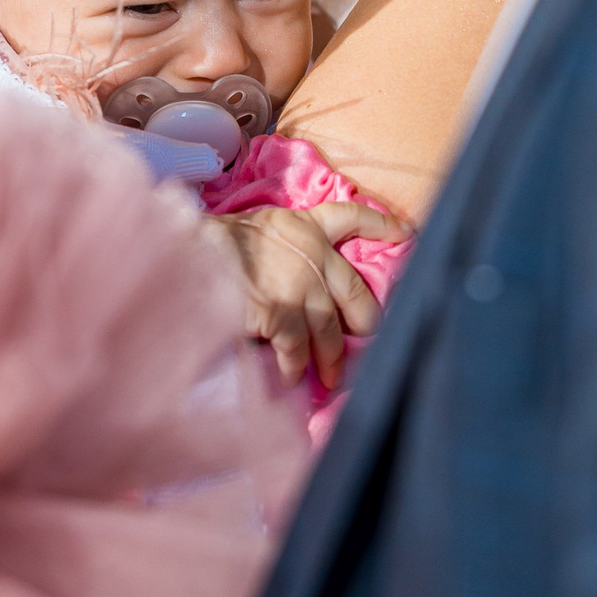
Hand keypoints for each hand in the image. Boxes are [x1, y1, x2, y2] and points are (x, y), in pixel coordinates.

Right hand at [214, 202, 396, 388]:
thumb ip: (283, 246)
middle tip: (368, 338)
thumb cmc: (213, 241)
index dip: (381, 225)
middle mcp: (311, 253)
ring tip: (330, 378)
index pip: (350, 217)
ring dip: (330, 357)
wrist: (189, 254)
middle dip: (364, 320)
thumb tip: (290, 275)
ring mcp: (299, 285)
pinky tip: (290, 380)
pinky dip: (294, 367)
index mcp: (304, 225)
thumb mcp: (255, 227)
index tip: (406, 233)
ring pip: (328, 328)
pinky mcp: (281, 312)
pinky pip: (296, 348)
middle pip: (353, 291)